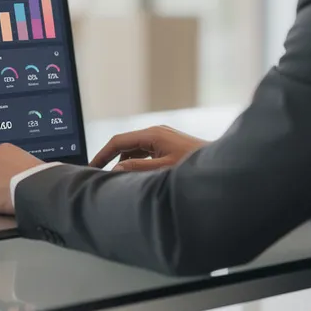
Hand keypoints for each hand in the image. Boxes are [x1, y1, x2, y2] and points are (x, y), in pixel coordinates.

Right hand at [89, 125, 206, 172]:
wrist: (219, 165)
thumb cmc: (195, 166)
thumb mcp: (162, 169)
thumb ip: (137, 168)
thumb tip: (115, 169)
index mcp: (153, 134)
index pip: (119, 141)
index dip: (102, 153)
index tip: (91, 166)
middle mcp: (156, 132)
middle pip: (125, 143)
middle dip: (110, 157)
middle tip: (98, 173)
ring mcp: (163, 137)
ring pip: (135, 148)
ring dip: (123, 160)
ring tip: (113, 178)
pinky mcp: (169, 144)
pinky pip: (145, 151)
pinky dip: (135, 161)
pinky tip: (133, 174)